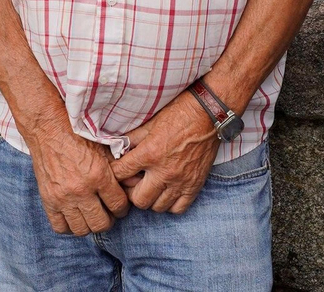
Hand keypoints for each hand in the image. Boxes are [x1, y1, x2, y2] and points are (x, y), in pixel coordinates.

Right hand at [28, 126, 128, 235]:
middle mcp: (81, 190)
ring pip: (82, 229)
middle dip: (108, 220)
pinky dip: (68, 226)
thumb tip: (136, 183)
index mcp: (99, 175)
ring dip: (89, 225)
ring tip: (90, 215)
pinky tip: (73, 216)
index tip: (119, 205)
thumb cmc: (78, 136)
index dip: (122, 208)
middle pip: (101, 223)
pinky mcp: (48, 200)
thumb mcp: (104, 148)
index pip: (118, 206)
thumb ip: (120, 168)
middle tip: (107, 213)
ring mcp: (63, 197)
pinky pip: (60, 227)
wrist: (48, 130)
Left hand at [109, 91, 219, 214]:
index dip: (115, 172)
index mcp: (150, 153)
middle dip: (132, 192)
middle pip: (138, 200)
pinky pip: (178, 208)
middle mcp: (164, 172)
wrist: (208, 114)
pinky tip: (168, 191)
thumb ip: (132, 139)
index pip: (121, 173)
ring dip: (151, 198)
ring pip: (157, 207)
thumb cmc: (178, 114)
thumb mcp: (150, 123)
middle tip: (134, 181)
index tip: (118, 170)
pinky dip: (170, 204)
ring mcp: (181, 181)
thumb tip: (117, 149)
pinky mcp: (195, 185)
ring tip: (151, 186)